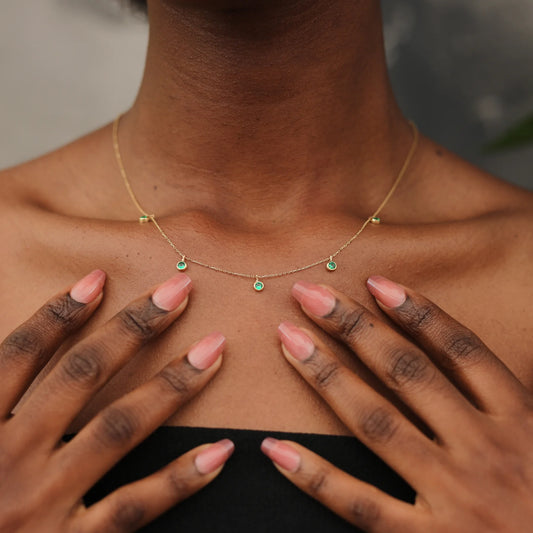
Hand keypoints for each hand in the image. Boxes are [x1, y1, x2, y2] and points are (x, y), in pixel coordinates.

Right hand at [0, 270, 231, 532]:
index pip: (19, 355)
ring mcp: (41, 506)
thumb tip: (28, 354)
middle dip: (134, 327)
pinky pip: (135, 507)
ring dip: (171, 385)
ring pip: (118, 429)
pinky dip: (180, 478)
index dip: (58, 314)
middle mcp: (6, 461)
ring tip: (213, 350)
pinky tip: (220, 450)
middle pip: (81, 376)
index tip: (99, 278)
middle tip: (179, 289)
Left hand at [263, 276, 532, 531]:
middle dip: (354, 327)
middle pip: (407, 373)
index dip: (418, 311)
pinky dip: (314, 475)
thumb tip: (466, 357)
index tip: (376, 282)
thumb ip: (510, 400)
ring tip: (289, 340)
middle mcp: (484, 452)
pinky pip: (360, 504)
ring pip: (376, 424)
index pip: (461, 351)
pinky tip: (276, 447)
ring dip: (327, 376)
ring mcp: (454, 498)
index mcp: (521, 422)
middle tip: (310, 294)